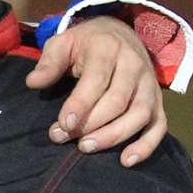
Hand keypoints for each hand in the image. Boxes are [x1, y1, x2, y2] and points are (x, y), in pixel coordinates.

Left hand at [27, 16, 165, 165]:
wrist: (119, 32)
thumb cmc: (85, 42)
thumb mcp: (63, 42)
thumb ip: (49, 62)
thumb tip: (33, 83)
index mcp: (108, 49)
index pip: (97, 80)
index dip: (81, 104)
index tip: (64, 124)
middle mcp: (134, 66)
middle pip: (118, 101)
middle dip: (90, 124)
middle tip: (63, 138)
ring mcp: (150, 85)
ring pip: (139, 115)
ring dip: (113, 136)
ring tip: (86, 148)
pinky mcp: (158, 101)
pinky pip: (159, 126)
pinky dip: (147, 145)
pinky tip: (126, 160)